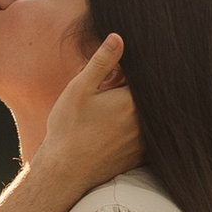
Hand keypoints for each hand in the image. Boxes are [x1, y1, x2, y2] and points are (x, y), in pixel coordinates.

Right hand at [35, 33, 140, 197]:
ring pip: (147, 118)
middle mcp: (144, 123)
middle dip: (128, 93)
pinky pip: (147, 137)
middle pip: (146, 98)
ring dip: (132, 113)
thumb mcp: (80, 89)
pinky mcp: (141, 157)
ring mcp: (145, 142)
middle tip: (108, 96)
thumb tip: (118, 38)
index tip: (111, 81)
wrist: (64, 173)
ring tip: (107, 118)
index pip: (142, 78)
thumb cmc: (68, 129)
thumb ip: (102, 62)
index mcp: (132, 102)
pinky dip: (135, 131)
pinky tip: (113, 134)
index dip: (124, 77)